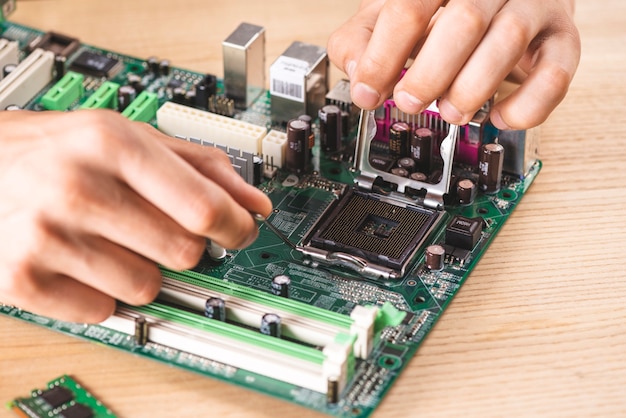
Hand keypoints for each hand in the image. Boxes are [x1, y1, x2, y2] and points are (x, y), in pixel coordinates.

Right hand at [0, 110, 271, 322]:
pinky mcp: (22, 280)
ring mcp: (47, 237)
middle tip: (154, 227)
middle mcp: (79, 188)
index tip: (241, 231)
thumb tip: (255, 202)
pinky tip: (79, 263)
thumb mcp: (124, 136)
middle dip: (182, 245)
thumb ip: (198, 165)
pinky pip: (104, 311)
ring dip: (140, 271)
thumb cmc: (50, 151)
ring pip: (148, 287)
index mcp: (111, 144)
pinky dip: (101, 295)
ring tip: (107, 240)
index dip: (237, 227)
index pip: (205, 207)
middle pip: (185, 252)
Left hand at [328, 0, 580, 128]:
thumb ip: (363, 39)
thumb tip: (357, 74)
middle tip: (409, 102)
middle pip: (464, 21)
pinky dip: (525, 106)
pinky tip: (498, 117)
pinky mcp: (562, 38)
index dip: (383, 56)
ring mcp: (533, 5)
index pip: (409, 7)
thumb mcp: (391, 13)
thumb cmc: (441, 7)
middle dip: (429, 74)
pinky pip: (555, 73)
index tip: (368, 91)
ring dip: (471, 90)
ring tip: (450, 112)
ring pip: (509, 42)